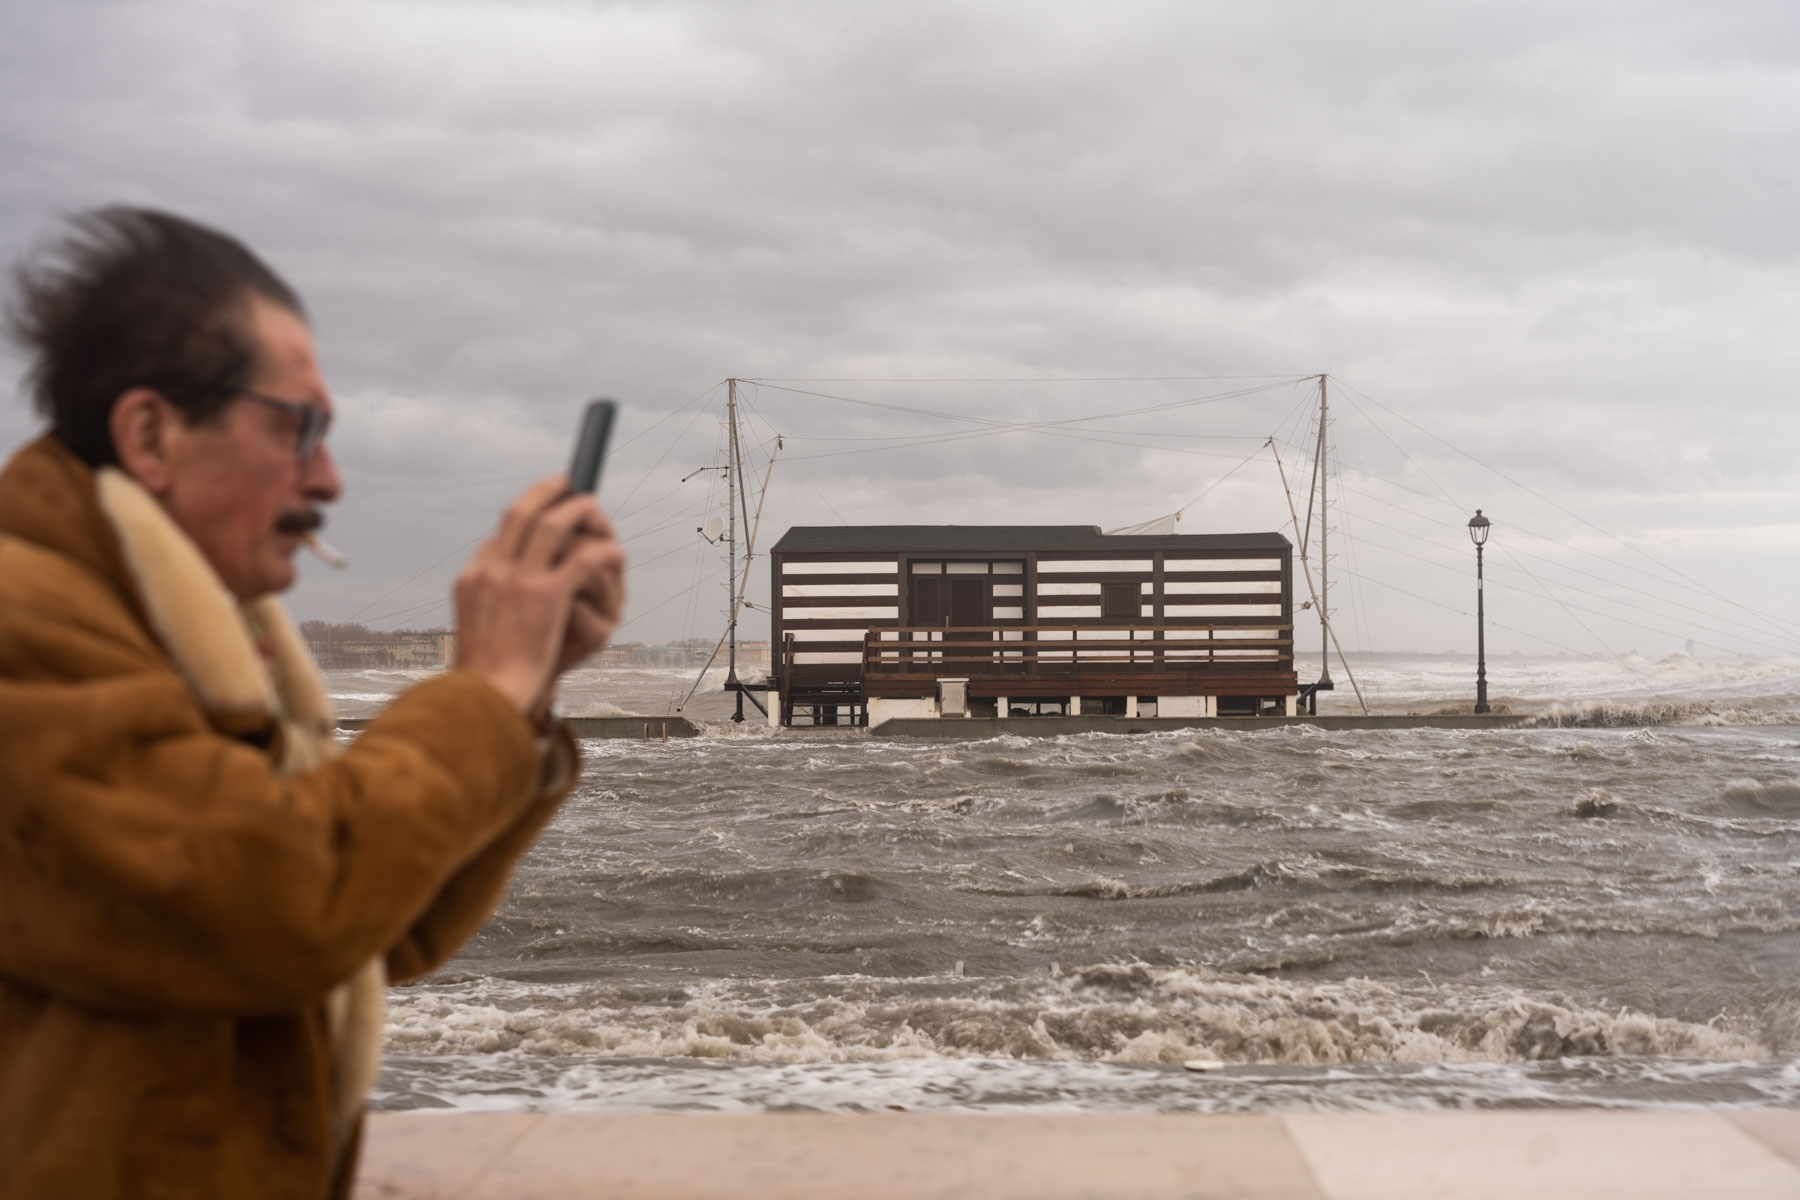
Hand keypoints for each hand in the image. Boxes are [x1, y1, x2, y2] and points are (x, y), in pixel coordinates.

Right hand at [451, 476, 621, 716]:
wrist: (485, 696)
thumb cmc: (485, 676)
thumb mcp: (477, 632)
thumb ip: (489, 607)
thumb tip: (507, 598)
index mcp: (472, 579)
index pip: (498, 537)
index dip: (523, 520)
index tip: (541, 515)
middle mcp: (491, 571)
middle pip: (519, 513)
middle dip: (545, 492)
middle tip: (565, 482)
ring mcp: (518, 580)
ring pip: (553, 525)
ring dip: (577, 510)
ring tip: (593, 505)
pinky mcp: (547, 596)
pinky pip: (581, 558)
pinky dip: (599, 550)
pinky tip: (611, 551)